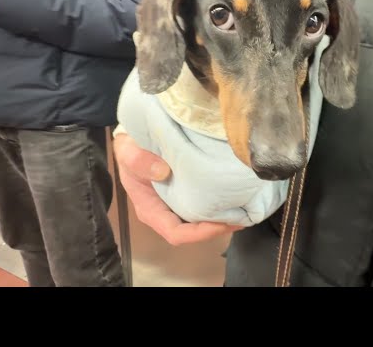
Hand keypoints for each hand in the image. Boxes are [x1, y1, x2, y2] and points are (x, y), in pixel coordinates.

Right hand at [113, 133, 242, 245]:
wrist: (135, 139)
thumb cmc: (130, 149)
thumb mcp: (128, 152)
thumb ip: (139, 161)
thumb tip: (163, 172)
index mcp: (150, 210)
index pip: (176, 233)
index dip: (199, 233)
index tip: (221, 223)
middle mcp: (165, 212)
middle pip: (193, 232)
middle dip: (218, 228)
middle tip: (243, 218)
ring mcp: (177, 205)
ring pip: (201, 222)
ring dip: (223, 220)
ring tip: (245, 211)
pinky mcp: (187, 194)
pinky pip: (205, 206)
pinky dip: (221, 206)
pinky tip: (235, 198)